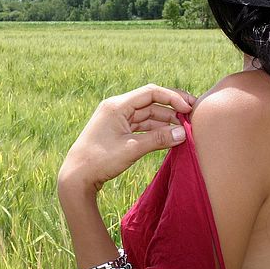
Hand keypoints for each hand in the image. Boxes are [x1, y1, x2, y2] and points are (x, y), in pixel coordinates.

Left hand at [58, 84, 196, 193]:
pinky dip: (156, 130)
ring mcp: (117, 119)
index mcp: (117, 105)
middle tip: (193, 115)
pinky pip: (142, 126)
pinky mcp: (118, 131)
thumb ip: (158, 140)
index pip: (151, 92)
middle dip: (172, 108)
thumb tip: (183, 133)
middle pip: (151, 102)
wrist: (76, 176)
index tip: (189, 108)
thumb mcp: (131, 149)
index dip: (172, 98)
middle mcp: (117, 108)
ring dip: (165, 121)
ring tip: (184, 129)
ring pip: (148, 115)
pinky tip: (170, 137)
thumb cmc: (100, 161)